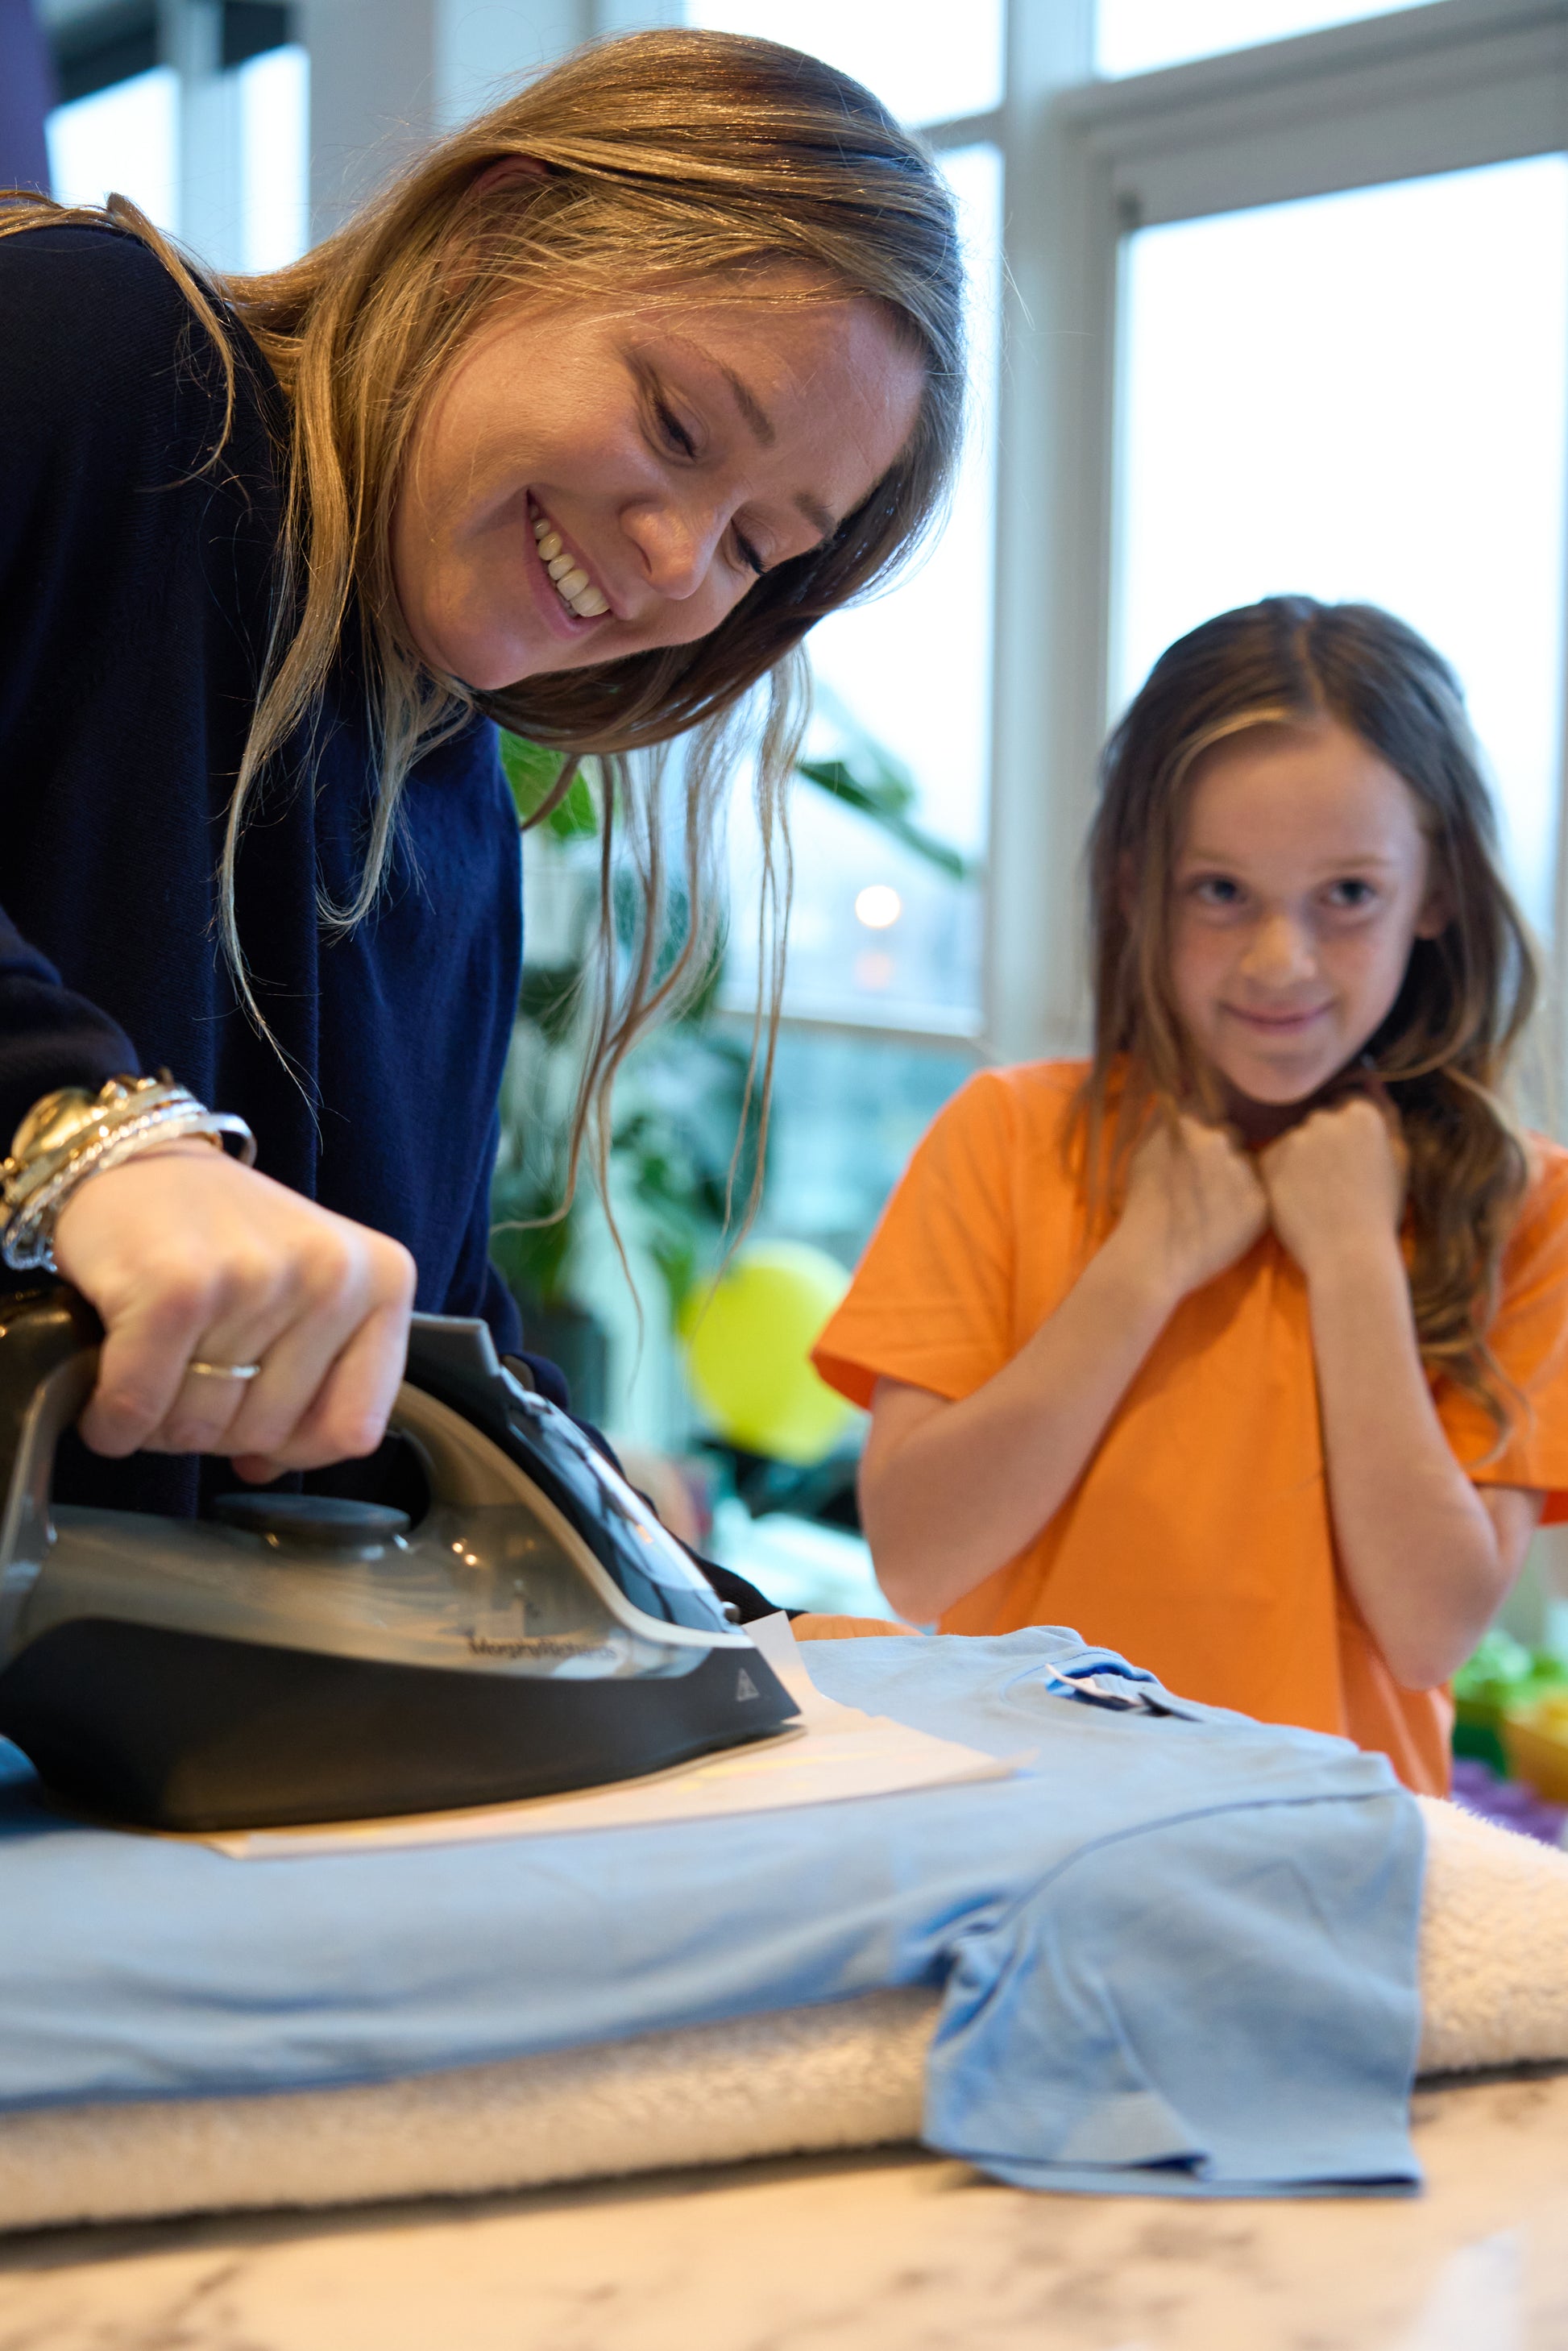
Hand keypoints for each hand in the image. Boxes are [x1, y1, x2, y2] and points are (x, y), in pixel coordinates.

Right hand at [52, 1142, 415, 1478]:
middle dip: (212, 1431)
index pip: (353, 1430)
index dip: (291, 1447)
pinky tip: (107, 1400)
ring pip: (202, 1428)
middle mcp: (331, 1274)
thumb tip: (266, 1469)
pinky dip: (113, 1423)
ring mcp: (257, 1277)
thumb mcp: (306, 1294)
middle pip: (268, 1433)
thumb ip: (315, 1383)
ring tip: (148, 1379)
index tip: (254, 1419)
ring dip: (158, 1427)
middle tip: (183, 1385)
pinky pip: (141, 1407)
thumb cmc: (220, 1240)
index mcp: (382, 1281)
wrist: (134, 1163)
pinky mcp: (179, 1288)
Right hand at [1113, 1112, 1267, 1301]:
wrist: (1153, 1258)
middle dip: (1222, 1155)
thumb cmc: (1142, 1205)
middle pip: (1233, 1136)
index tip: (1196, 1151)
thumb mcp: (1144, 1151)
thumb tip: (1183, 1089)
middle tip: (1204, 1183)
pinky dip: (1246, 1205)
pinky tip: (1224, 1221)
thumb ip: (1166, 1119)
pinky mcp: (1259, 1201)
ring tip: (1214, 1206)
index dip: (1205, 1131)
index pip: (1211, 1109)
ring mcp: (1241, 1170)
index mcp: (1190, 1123)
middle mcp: (1219, 1139)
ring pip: (1248, 1165)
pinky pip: (1259, 1193)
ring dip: (1236, 1180)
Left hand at [1259, 1095, 1405, 1279]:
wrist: (1348, 1254)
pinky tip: (1299, 1200)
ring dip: (1303, 1158)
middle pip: (1320, 1118)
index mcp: (1363, 1113)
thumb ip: (1386, 1114)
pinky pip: (1273, 1158)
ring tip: (1318, 1195)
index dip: (1349, 1133)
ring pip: (1296, 1139)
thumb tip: (1370, 1077)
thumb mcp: (1398, 1159)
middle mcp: (1326, 1117)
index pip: (1349, 1102)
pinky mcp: (1268, 1159)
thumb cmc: (1380, 1210)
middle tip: (1335, 1182)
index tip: (1350, 1159)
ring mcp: (1295, 1137)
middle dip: (1326, 1143)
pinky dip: (1282, 1175)